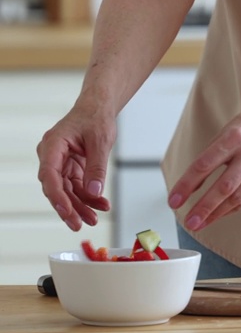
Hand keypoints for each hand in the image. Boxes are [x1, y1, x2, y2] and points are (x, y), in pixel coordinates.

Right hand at [37, 103, 114, 230]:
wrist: (98, 108)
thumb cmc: (96, 117)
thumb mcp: (100, 141)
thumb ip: (96, 167)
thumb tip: (94, 191)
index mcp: (53, 144)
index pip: (49, 174)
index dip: (57, 196)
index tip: (67, 211)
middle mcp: (52, 155)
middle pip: (56, 187)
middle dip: (69, 207)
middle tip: (80, 224)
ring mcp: (59, 163)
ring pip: (66, 191)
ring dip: (80, 206)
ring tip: (94, 219)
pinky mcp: (69, 168)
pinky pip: (75, 187)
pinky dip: (88, 197)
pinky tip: (100, 205)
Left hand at [167, 106, 240, 229]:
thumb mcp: (226, 132)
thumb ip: (209, 157)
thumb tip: (190, 187)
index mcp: (233, 137)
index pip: (204, 164)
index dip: (187, 185)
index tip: (174, 200)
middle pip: (224, 186)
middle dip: (204, 207)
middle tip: (189, 221)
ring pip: (236, 197)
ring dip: (216, 214)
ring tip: (199, 223)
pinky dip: (230, 209)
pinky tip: (217, 215)